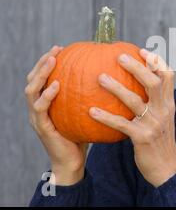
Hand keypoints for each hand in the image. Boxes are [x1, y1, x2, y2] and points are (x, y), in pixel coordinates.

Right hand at [25, 45, 87, 185]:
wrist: (72, 161)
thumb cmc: (82, 135)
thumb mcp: (85, 112)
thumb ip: (88, 96)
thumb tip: (109, 77)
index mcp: (47, 103)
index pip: (43, 78)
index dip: (48, 62)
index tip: (61, 48)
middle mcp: (38, 107)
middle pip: (33, 79)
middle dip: (42, 62)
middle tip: (56, 50)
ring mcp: (37, 117)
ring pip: (31, 91)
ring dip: (41, 74)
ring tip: (52, 61)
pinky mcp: (42, 127)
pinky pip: (40, 108)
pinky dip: (46, 95)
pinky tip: (56, 86)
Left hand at [89, 49, 175, 186]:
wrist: (167, 168)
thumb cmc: (161, 141)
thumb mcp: (163, 119)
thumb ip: (155, 103)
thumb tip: (139, 88)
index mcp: (169, 103)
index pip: (168, 77)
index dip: (157, 62)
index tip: (142, 50)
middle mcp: (163, 110)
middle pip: (153, 83)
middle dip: (137, 67)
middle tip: (119, 56)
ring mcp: (153, 123)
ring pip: (135, 101)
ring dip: (116, 88)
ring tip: (100, 77)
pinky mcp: (142, 138)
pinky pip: (121, 124)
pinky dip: (105, 117)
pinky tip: (90, 111)